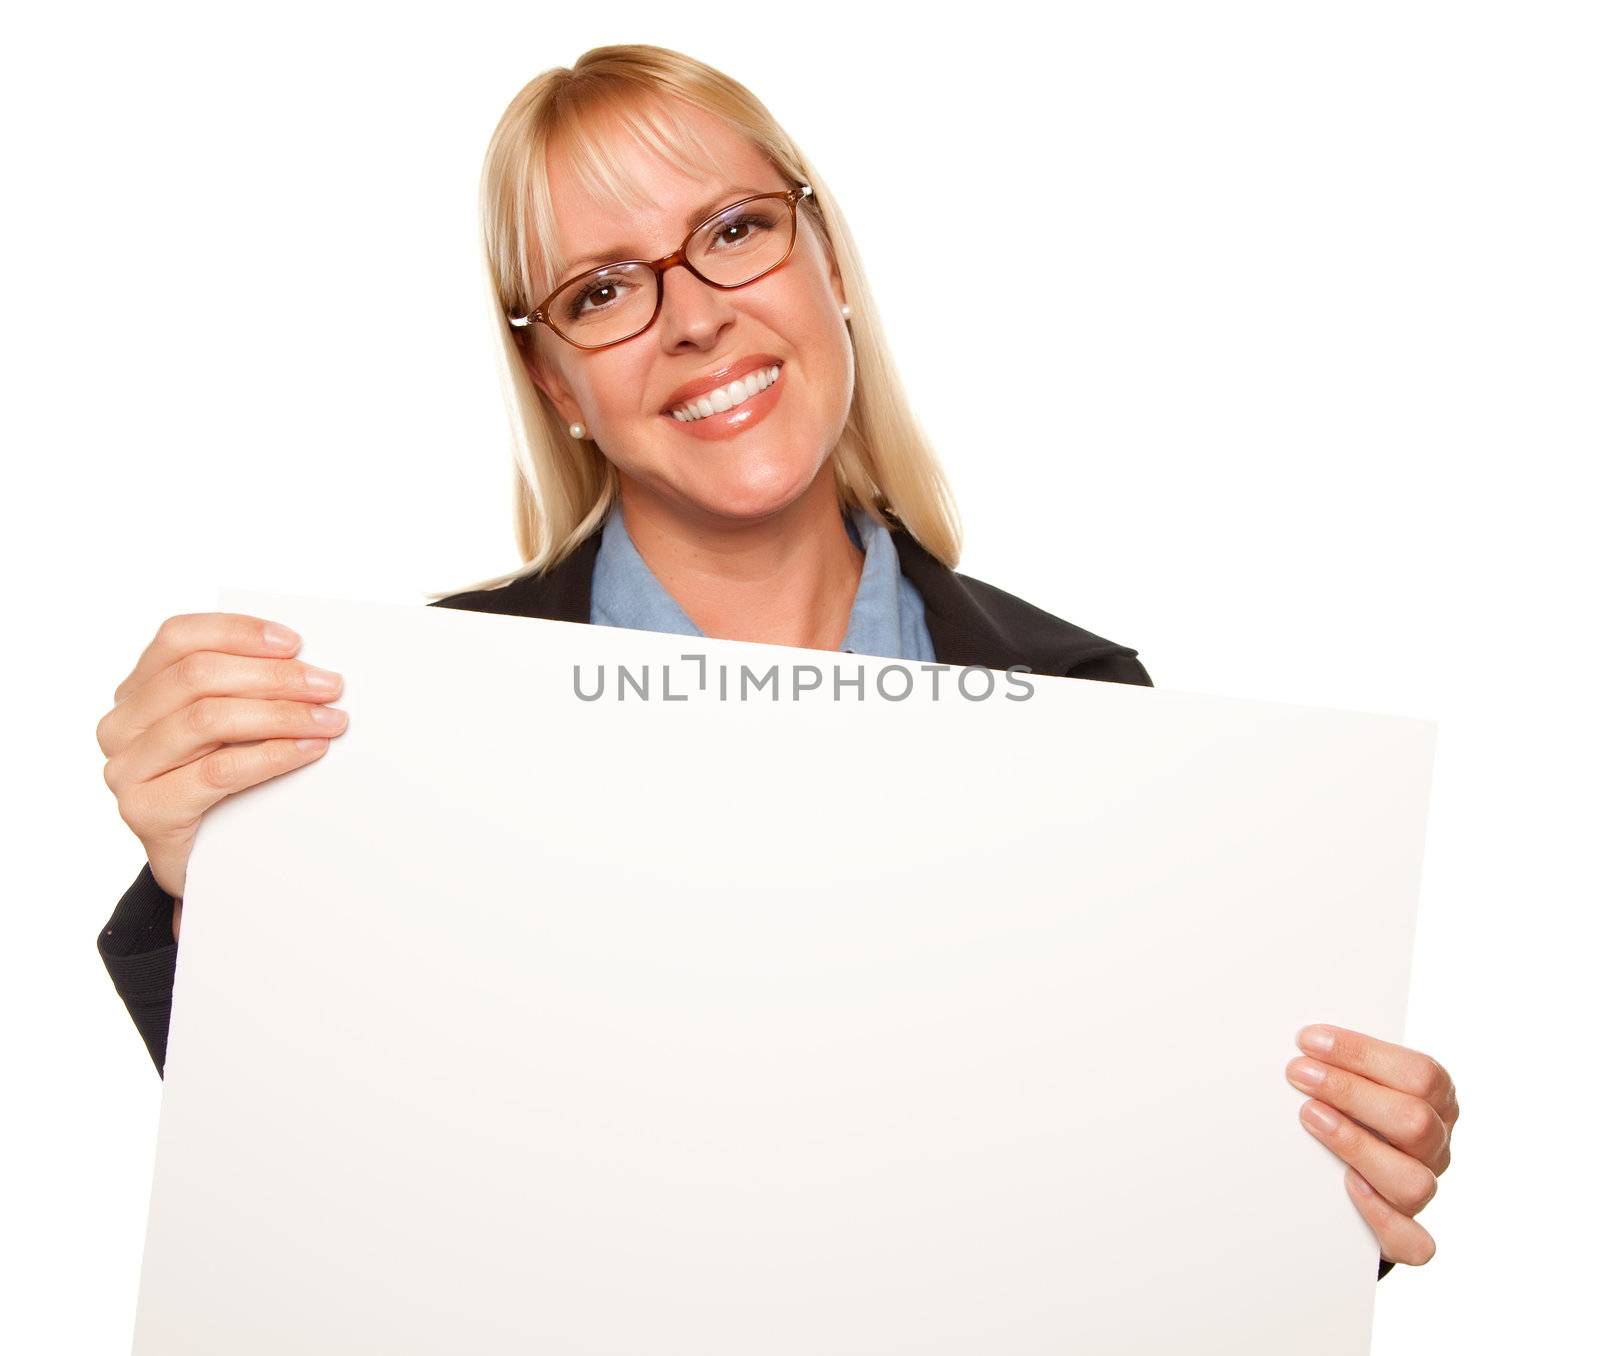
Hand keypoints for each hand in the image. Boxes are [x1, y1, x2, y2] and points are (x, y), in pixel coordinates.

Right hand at [97, 613, 348, 936]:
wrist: (203, 865)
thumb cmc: (222, 787)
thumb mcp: (227, 729)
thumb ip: (243, 691)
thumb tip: (308, 664)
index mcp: (136, 691)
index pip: (178, 638)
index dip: (237, 632)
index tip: (295, 642)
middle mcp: (121, 726)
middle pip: (198, 677)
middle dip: (274, 676)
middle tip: (330, 685)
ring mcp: (127, 769)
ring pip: (208, 719)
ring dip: (281, 714)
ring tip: (330, 720)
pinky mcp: (145, 811)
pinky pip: (218, 771)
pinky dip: (272, 755)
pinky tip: (310, 750)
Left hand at [1286, 1024, 1457, 1267]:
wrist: (1346, 1172)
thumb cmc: (1349, 1105)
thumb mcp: (1355, 1074)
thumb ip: (1343, 1059)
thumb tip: (1301, 1038)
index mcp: (1436, 1098)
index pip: (1420, 1074)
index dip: (1363, 1054)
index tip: (1308, 1041)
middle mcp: (1436, 1144)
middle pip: (1416, 1122)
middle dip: (1351, 1092)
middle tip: (1299, 1073)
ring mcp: (1425, 1189)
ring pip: (1414, 1181)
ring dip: (1357, 1146)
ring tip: (1310, 1117)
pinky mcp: (1408, 1234)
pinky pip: (1413, 1241)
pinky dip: (1381, 1216)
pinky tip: (1346, 1186)